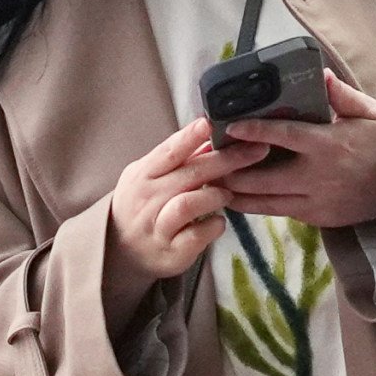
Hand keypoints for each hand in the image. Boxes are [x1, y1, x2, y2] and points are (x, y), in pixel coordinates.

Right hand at [105, 119, 250, 312]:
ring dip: (215, 195)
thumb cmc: (142, 205)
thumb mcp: (150, 177)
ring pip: (189, 204)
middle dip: (225, 160)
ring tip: (228, 193)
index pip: (169, 152)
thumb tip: (209, 136)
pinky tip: (219, 221)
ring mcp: (158, 227)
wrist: (119, 250)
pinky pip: (197, 236)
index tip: (211, 123)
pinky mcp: (171, 252)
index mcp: (143, 175)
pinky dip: (213, 226)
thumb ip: (179, 160)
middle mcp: (148, 199)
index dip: (191, 136)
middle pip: (189, 174)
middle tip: (256, 151)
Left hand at [218, 74, 375, 228]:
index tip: (229, 127)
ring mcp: (317, 201)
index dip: (254, 132)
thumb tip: (320, 74)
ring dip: (236, 192)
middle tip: (206, 162)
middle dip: (232, 171)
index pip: (285, 137)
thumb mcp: (370, 112)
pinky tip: (234, 196)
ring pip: (265, 202)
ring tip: (210, 182)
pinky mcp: (317, 218)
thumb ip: (342, 94)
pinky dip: (254, 205)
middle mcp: (319, 176)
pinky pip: (278, 212)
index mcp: (330, 145)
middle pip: (264, 178)